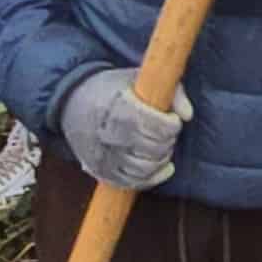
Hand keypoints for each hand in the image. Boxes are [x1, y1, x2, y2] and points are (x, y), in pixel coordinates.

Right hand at [57, 67, 188, 191]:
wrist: (73, 103)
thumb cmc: (111, 89)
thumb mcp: (138, 78)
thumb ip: (170, 92)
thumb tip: (188, 115)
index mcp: (119, 110)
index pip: (158, 128)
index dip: (172, 125)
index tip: (172, 118)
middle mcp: (110, 136)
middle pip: (154, 149)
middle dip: (167, 141)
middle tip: (167, 131)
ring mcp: (105, 157)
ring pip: (145, 168)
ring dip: (162, 158)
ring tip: (161, 144)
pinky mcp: (102, 172)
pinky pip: (134, 183)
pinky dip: (154, 177)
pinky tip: (163, 166)